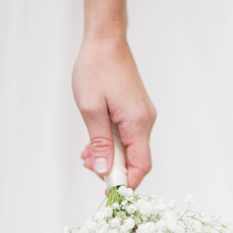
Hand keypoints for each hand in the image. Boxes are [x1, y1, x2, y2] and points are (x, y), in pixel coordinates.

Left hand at [73, 35, 156, 190]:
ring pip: (131, 149)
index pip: (141, 166)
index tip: (108, 191)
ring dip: (111, 157)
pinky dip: (112, 145)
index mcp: (137, 123)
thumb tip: (103, 171)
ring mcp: (142, 116)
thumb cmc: (96, 70)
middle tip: (89, 167)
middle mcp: (145, 121)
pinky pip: (128, 136)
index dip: (127, 183)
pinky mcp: (136, 111)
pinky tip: (93, 144)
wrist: (105, 41)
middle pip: (137, 160)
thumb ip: (99, 144)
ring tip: (86, 155)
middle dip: (114, 170)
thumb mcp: (91, 110)